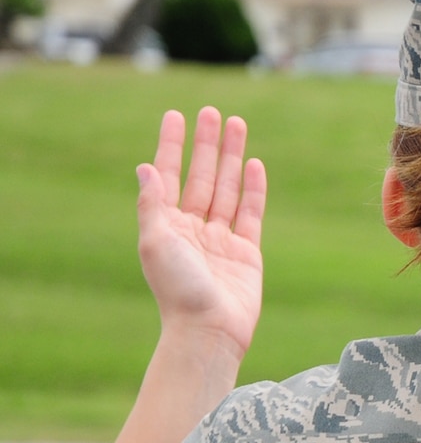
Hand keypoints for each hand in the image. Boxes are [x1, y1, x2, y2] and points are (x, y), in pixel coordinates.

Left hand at [135, 107, 266, 359]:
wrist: (209, 329)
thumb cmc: (177, 290)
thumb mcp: (155, 242)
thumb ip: (153, 204)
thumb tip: (145, 167)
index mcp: (166, 225)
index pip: (168, 175)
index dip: (171, 145)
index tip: (176, 116)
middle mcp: (193, 228)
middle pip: (202, 176)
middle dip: (206, 144)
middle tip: (211, 112)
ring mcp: (221, 239)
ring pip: (227, 188)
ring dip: (231, 157)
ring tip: (237, 126)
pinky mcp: (247, 252)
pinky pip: (250, 213)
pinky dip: (253, 189)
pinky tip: (254, 165)